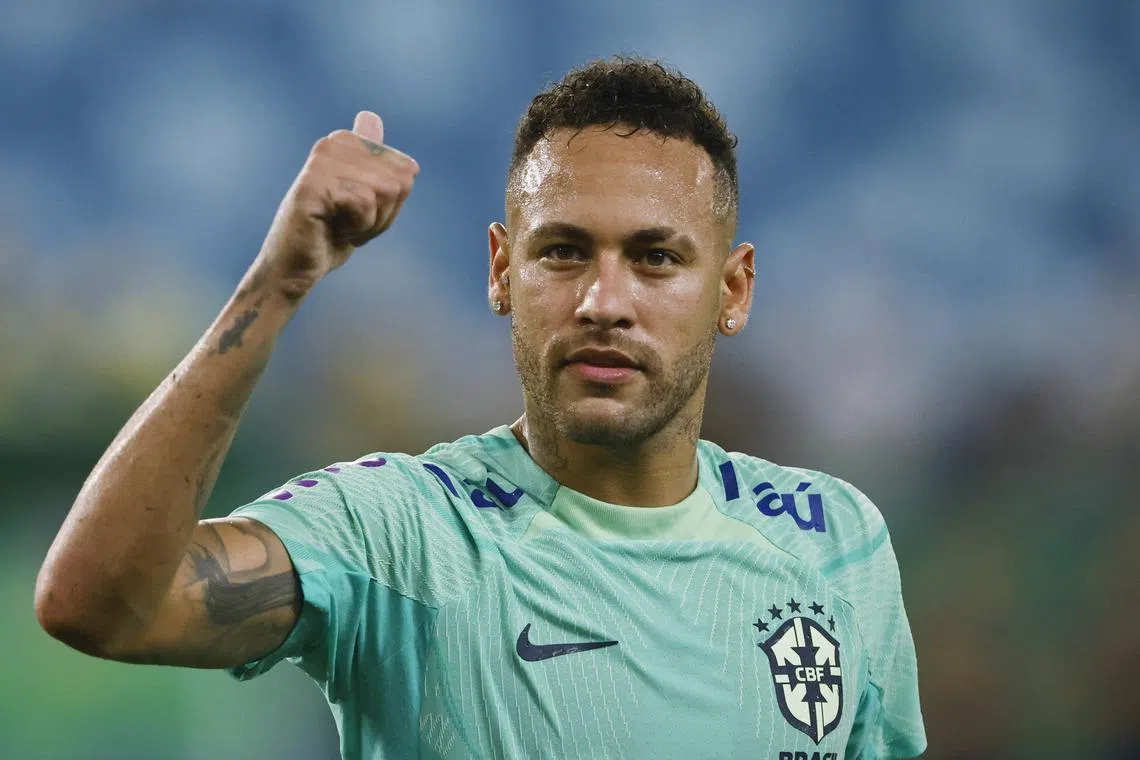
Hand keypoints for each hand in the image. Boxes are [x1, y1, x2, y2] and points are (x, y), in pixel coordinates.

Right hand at [252, 111, 418, 298]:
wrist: (295, 266)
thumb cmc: (330, 234)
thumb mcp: (365, 198)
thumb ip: (377, 164)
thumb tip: (371, 115)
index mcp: (347, 141)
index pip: (407, 172)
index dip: (391, 204)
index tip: (360, 212)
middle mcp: (333, 142)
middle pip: (398, 181)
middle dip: (382, 214)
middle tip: (348, 223)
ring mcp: (321, 161)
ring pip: (383, 190)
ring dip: (369, 222)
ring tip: (339, 226)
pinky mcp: (313, 184)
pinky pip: (363, 201)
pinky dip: (356, 226)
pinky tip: (330, 229)